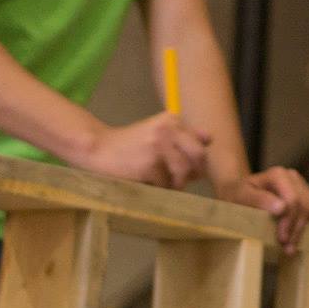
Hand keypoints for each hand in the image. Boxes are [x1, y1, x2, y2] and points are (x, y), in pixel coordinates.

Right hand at [76, 112, 209, 187]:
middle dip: (194, 171)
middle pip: (199, 156)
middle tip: (180, 179)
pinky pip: (165, 184)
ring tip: (160, 181)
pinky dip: (157, 188)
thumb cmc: (131, 146)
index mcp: (172, 120)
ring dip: (174, 183)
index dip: (199, 159)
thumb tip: (210, 139)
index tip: (189, 167)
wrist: (98, 149)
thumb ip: (184, 136)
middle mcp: (168, 129)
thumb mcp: (159, 133)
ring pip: (183, 173)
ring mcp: (158, 146)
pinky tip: (145, 180)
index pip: (203, 141)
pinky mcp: (149, 164)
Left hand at [216, 167, 308, 252]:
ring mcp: (300, 186)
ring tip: (290, 248)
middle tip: (287, 249)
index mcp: (278, 175)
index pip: (292, 200)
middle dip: (296, 230)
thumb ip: (259, 200)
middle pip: (304, 206)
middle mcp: (292, 177)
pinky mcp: (304, 196)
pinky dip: (304, 227)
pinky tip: (293, 238)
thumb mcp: (241, 197)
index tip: (282, 239)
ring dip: (302, 231)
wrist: (238, 191)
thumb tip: (282, 208)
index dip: (289, 221)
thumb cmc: (237, 195)